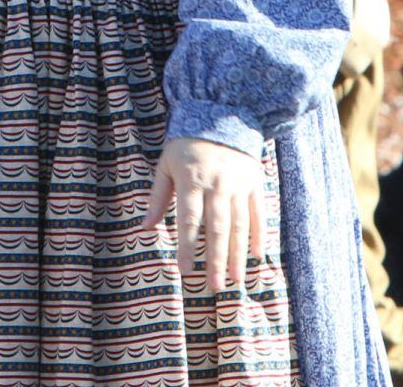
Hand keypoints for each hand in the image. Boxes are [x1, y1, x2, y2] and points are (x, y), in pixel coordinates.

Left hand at [140, 136, 266, 293]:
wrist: (222, 116)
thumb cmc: (186, 146)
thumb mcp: (166, 165)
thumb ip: (157, 197)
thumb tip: (144, 228)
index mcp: (192, 180)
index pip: (189, 220)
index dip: (187, 246)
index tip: (185, 271)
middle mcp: (217, 184)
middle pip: (217, 228)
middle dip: (215, 259)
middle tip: (214, 285)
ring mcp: (239, 185)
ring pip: (239, 225)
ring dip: (237, 255)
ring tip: (235, 280)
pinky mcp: (255, 184)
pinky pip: (258, 214)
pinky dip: (258, 235)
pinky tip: (256, 256)